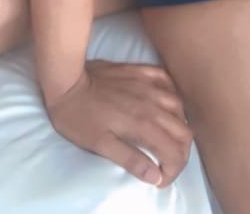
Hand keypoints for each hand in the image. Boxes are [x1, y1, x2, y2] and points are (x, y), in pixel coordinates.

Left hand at [46, 59, 193, 187]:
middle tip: (166, 160)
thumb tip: (156, 176)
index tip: (160, 179)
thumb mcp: (100, 145)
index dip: (173, 171)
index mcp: (143, 125)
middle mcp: (152, 104)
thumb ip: (130, 160)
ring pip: (179, 106)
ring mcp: (147, 84)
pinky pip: (166, 79)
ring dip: (178, 123)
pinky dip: (171, 93)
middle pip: (183, 131)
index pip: (175, 153)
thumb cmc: (80, 117)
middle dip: (180, 151)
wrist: (66, 81)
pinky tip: (165, 101)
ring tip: (166, 134)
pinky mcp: (139, 70)